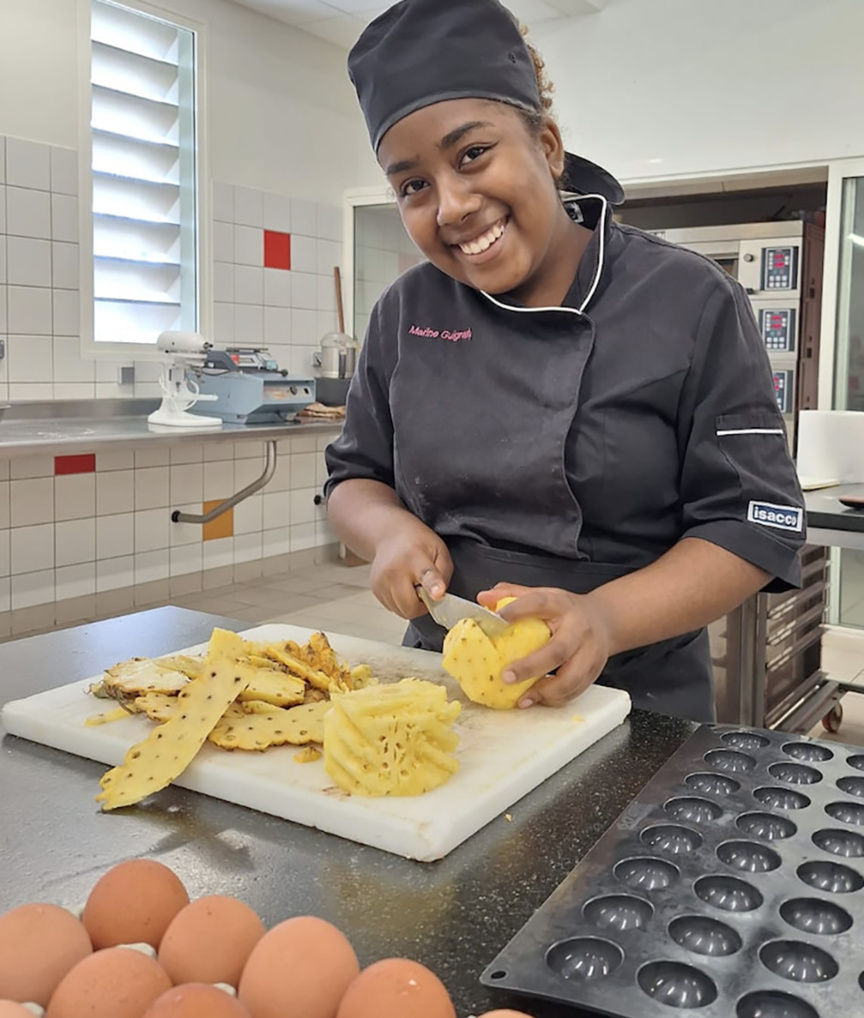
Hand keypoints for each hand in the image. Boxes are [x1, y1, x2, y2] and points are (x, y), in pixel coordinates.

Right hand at [370, 520, 453, 618]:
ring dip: (410, 604)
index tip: (438, 593)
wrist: (390, 534)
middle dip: (422, 605)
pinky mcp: (375, 589)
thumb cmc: (416, 542)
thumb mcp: (439, 551)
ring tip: (412, 585)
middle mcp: (394, 570)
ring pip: (400, 611)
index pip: (425, 574)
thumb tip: (440, 597)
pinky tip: (402, 586)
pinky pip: (392, 608)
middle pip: (410, 606)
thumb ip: (443, 574)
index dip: (433, 586)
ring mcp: (381, 581)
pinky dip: (400, 602)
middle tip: (425, 590)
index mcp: (415, 557)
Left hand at [477, 583, 613, 707]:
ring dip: (545, 691)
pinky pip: (575, 690)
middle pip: (558, 650)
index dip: (518, 610)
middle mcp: (578, 628)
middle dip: (531, 667)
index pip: (540, 602)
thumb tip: (484, 598)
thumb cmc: (565, 610)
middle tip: (506, 676)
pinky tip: (537, 699)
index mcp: (561, 605)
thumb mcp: (542, 595)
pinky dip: (555, 699)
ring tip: (523, 698)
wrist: (604, 619)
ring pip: (571, 678)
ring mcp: (590, 651)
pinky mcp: (594, 671)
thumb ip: (512, 594)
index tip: (498, 619)